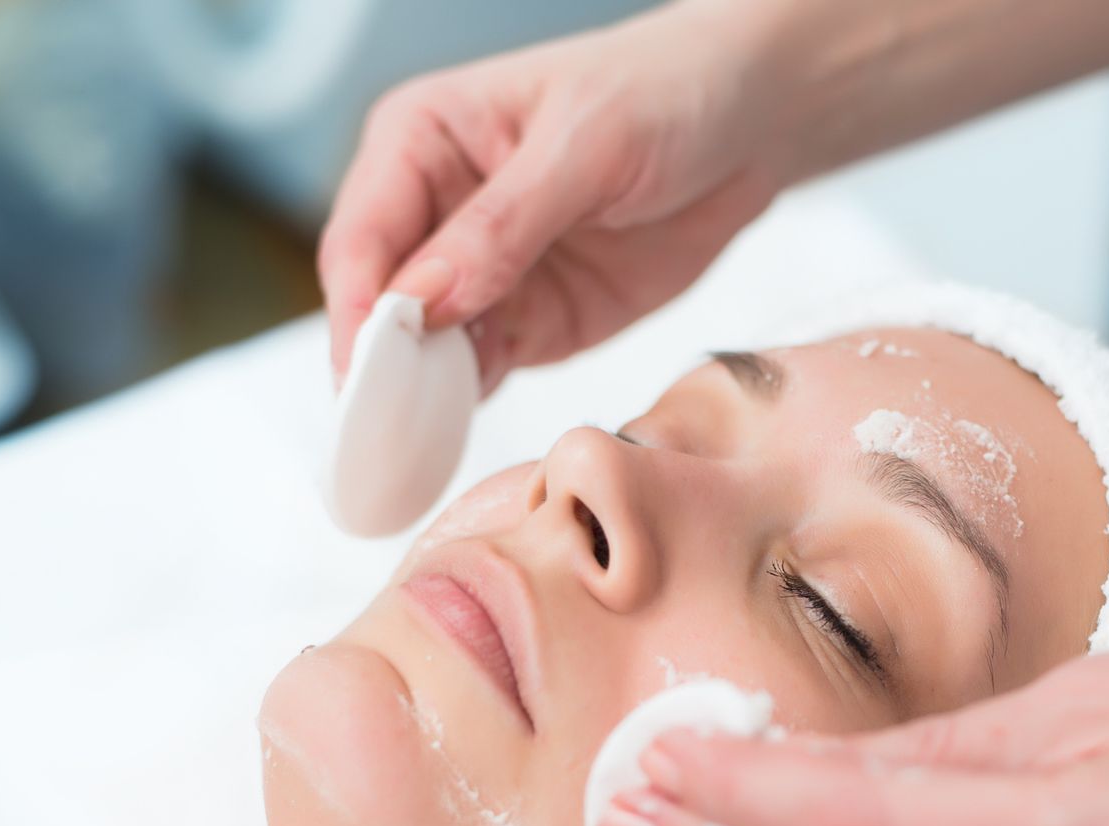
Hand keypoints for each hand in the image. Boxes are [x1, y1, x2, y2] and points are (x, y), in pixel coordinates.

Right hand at [318, 4, 787, 391]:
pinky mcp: (529, 323)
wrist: (749, 126)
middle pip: (379, 305)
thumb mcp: (583, 147)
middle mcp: (434, 211)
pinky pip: (480, 376)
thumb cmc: (662, 94)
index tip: (366, 374)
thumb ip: (501, 225)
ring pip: (423, 353)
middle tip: (386, 433)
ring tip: (417, 449)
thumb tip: (423, 302)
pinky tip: (460, 437)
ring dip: (421, 400)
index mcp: (421, 141)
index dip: (359, 310)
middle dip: (380, 370)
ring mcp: (480, 275)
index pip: (363, 237)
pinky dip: (467, 408)